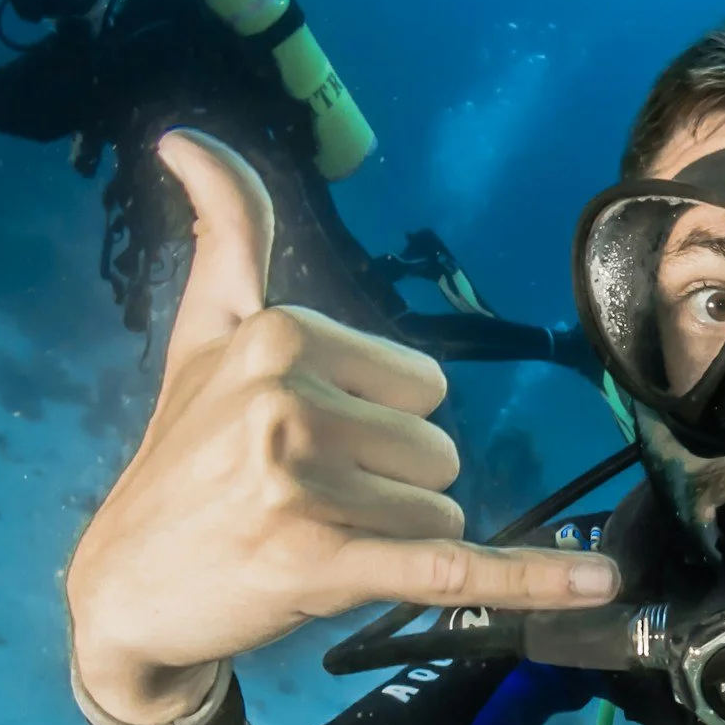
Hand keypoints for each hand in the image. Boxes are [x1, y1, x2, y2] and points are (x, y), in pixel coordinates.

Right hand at [65, 130, 620, 724]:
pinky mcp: (321, 563)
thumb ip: (226, 236)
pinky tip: (600, 581)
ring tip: (310, 540)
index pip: (425, 387)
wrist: (124, 588)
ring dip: (391, 542)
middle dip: (389, 488)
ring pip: (440, 514)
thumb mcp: (202, 336)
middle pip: (438, 451)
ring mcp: (302, 485)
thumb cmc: (180, 458)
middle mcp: (288, 401)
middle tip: (305, 502)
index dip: (379, 426)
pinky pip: (454, 569)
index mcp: (280, 337)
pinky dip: (530, 579)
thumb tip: (187, 136)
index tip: (303, 443)